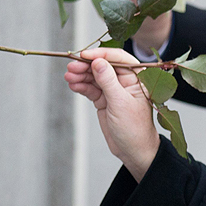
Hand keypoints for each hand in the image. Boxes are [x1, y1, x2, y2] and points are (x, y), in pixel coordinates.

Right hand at [65, 48, 159, 180]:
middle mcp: (126, 80)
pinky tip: (73, 84)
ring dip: (81, 75)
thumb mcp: (120, 103)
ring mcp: (114, 90)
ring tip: (68, 77)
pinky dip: (82, 86)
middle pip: (103, 66)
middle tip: (71, 67)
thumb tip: (98, 62)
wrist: (133, 151)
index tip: (84, 55)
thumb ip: (108, 81)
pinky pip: (91, 88)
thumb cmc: (134, 128)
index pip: (118, 58)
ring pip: (95, 77)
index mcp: (137, 77)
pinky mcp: (104, 100)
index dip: (101, 54)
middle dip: (87, 65)